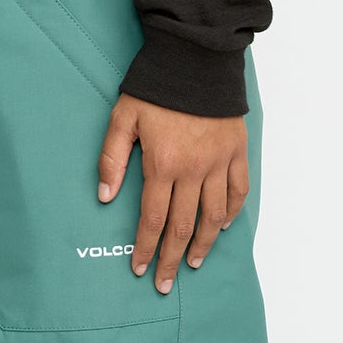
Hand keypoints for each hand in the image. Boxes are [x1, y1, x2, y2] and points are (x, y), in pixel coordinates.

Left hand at [96, 94, 248, 294]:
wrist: (196, 58)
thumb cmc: (156, 87)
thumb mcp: (122, 118)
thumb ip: (111, 158)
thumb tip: (104, 195)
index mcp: (163, 164)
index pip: (153, 219)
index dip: (145, 247)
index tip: (138, 268)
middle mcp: (194, 170)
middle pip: (184, 227)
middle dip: (172, 259)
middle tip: (164, 284)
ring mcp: (219, 162)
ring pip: (214, 215)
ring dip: (204, 244)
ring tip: (194, 263)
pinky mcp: (237, 152)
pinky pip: (239, 191)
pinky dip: (232, 213)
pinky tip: (222, 227)